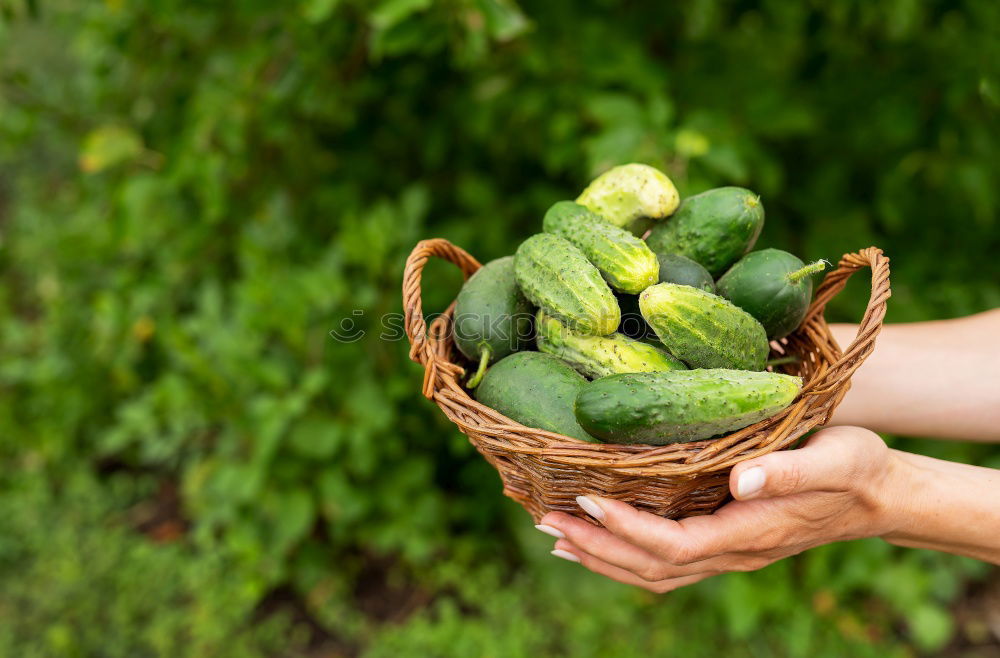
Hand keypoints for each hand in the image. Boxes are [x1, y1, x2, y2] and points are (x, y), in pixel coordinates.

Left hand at [535, 426, 902, 592]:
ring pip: (655, 572)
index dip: (628, 530)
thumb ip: (788, 470)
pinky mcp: (725, 542)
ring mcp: (729, 553)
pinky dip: (625, 553)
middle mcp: (734, 552)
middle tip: (545, 520)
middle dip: (597, 547)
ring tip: (556, 534)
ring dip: (603, 556)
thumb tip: (740, 481)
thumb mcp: (834, 458)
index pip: (676, 545)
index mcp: (752, 532)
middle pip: (653, 567)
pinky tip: (600, 536)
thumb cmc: (856, 468)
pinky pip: (667, 561)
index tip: (585, 501)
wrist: (880, 495)